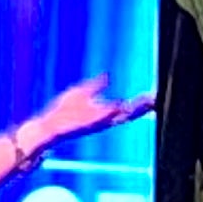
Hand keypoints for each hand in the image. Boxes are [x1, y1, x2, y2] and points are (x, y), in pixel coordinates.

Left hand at [18, 77, 156, 152]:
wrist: (48, 126)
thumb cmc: (63, 112)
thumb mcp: (81, 93)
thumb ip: (96, 86)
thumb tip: (108, 76)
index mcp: (103, 114)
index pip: (126, 109)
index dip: (140, 104)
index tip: (153, 97)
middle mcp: (101, 120)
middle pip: (126, 114)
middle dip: (140, 108)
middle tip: (154, 100)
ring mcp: (93, 122)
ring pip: (115, 117)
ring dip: (129, 110)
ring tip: (143, 103)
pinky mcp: (83, 123)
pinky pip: (98, 118)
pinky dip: (108, 112)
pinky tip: (119, 105)